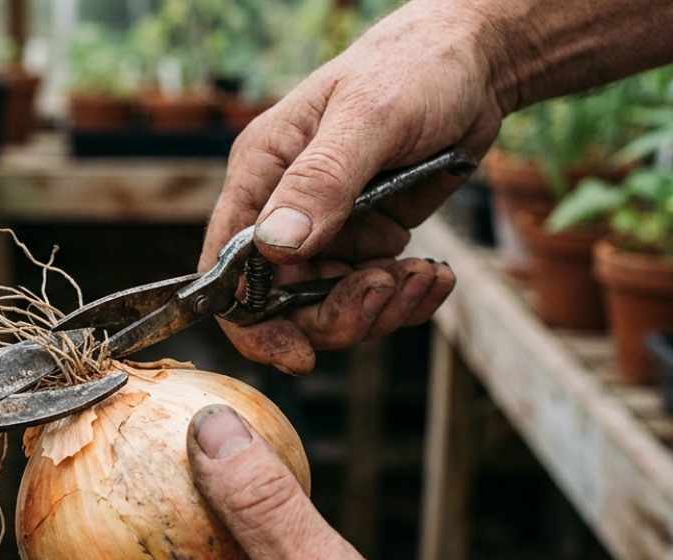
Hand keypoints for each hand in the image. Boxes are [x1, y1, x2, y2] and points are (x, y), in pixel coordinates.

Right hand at [203, 0, 505, 372]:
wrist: (476, 63)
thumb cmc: (412, 69)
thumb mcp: (366, 119)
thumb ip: (319, 182)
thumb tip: (274, 245)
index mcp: (261, 176)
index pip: (228, 269)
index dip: (253, 322)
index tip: (297, 353)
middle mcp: (284, 210)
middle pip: (283, 303)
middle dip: (335, 315)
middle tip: (385, 289)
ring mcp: (328, 230)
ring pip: (330, 307)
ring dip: (378, 308)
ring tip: (423, 277)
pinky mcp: (368, 239)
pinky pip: (372, 294)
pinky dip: (405, 298)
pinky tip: (433, 276)